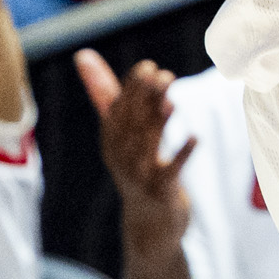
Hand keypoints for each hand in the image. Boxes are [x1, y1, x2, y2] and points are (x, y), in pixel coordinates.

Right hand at [80, 50, 193, 251]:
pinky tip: (196, 137)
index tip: (148, 66)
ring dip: (160, 121)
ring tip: (173, 98)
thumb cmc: (135, 167)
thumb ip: (105, 93)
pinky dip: (182, 155)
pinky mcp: (160, 194)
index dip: (132, 89)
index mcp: (111, 140)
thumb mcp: (120, 132)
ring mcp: (140, 177)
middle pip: (131, 125)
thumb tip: (82, 54)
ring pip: (147, 145)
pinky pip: (170, 173)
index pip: (118, 111)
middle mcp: (121, 157)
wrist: (149, 225)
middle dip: (145, 100)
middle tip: (163, 75)